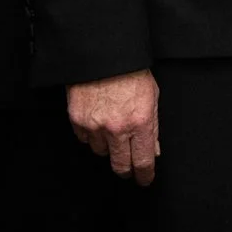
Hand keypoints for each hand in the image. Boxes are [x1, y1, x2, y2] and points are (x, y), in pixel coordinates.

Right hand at [69, 69, 160, 185]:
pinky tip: (97, 120)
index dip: (145, 175)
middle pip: (120, 165)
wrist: (102, 52)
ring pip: (101, 152)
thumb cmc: (129, 70)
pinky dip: (91, 134)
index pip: (143, 161)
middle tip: (128, 167)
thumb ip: (153, 127)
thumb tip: (153, 150)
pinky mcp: (77, 119)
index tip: (144, 179)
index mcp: (140, 122)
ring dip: (107, 146)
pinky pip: (84, 139)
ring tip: (111, 128)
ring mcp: (95, 125)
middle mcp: (117, 128)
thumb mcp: (152, 96)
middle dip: (126, 170)